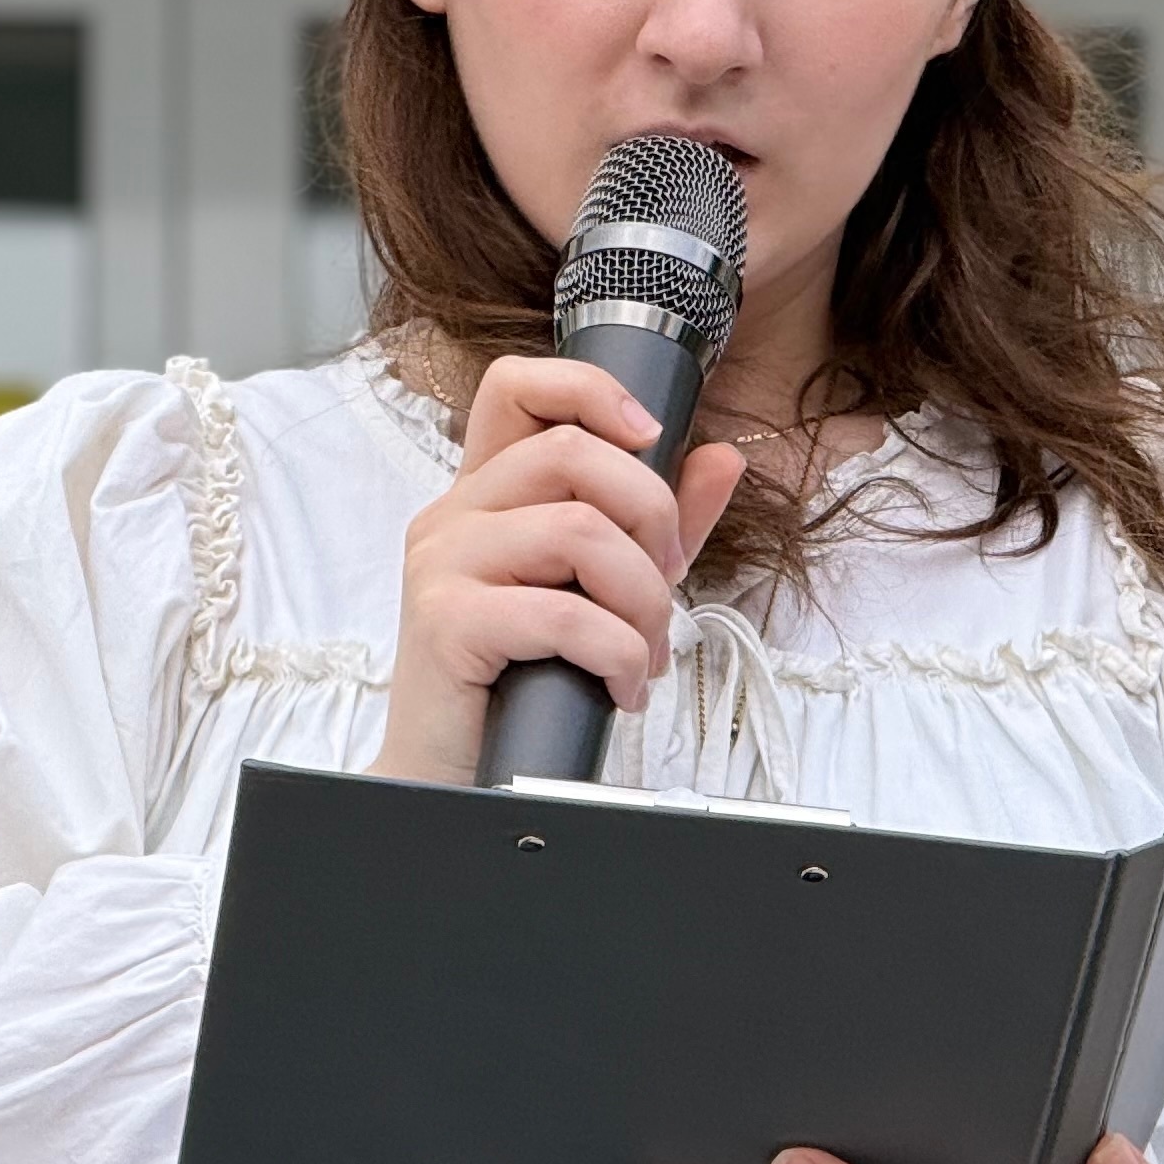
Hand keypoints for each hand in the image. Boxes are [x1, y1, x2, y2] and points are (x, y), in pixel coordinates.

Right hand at [370, 356, 749, 786]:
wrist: (457, 776)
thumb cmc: (524, 684)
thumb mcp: (605, 591)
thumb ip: (657, 525)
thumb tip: (722, 459)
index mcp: (485, 495)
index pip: (517, 387)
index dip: (590, 390)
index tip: (651, 437)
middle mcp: (453, 515)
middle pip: (570, 453)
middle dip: (651, 517)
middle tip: (666, 585)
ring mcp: (441, 564)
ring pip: (579, 531)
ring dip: (644, 600)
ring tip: (645, 653)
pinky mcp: (445, 622)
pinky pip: (563, 614)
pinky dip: (619, 654)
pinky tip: (622, 687)